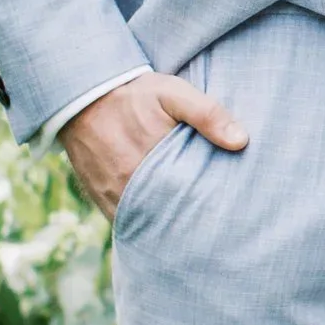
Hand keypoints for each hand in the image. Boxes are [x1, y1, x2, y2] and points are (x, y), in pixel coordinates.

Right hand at [60, 74, 246, 219]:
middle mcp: (128, 185)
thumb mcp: (173, 94)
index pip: (188, 200)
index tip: (225, 216)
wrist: (83, 95)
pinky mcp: (99, 197)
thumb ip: (207, 114)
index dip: (207, 210)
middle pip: (167, 216)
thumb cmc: (134, 95)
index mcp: (151, 163)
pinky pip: (124, 220)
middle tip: (213, 229)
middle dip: (188, 222)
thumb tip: (241, 141)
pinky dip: (142, 223)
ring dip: (164, 224)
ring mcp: (112, 194)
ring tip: (190, 231)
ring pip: (146, 221)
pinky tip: (160, 224)